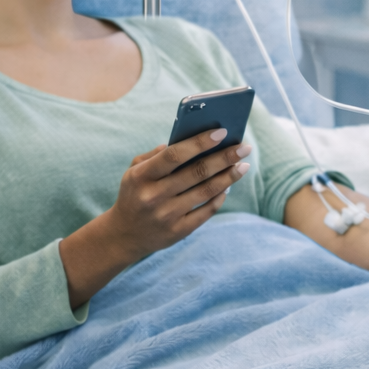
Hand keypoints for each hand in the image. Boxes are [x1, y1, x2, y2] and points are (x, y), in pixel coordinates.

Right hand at [104, 128, 253, 257]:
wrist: (123, 235)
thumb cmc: (135, 193)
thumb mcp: (135, 171)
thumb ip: (158, 154)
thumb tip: (190, 140)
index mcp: (141, 176)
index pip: (174, 155)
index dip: (200, 142)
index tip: (223, 132)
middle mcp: (153, 196)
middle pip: (197, 172)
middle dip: (225, 157)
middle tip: (245, 147)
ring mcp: (166, 216)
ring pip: (206, 191)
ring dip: (229, 176)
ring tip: (243, 165)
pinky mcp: (177, 232)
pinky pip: (206, 211)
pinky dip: (220, 197)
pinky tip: (229, 186)